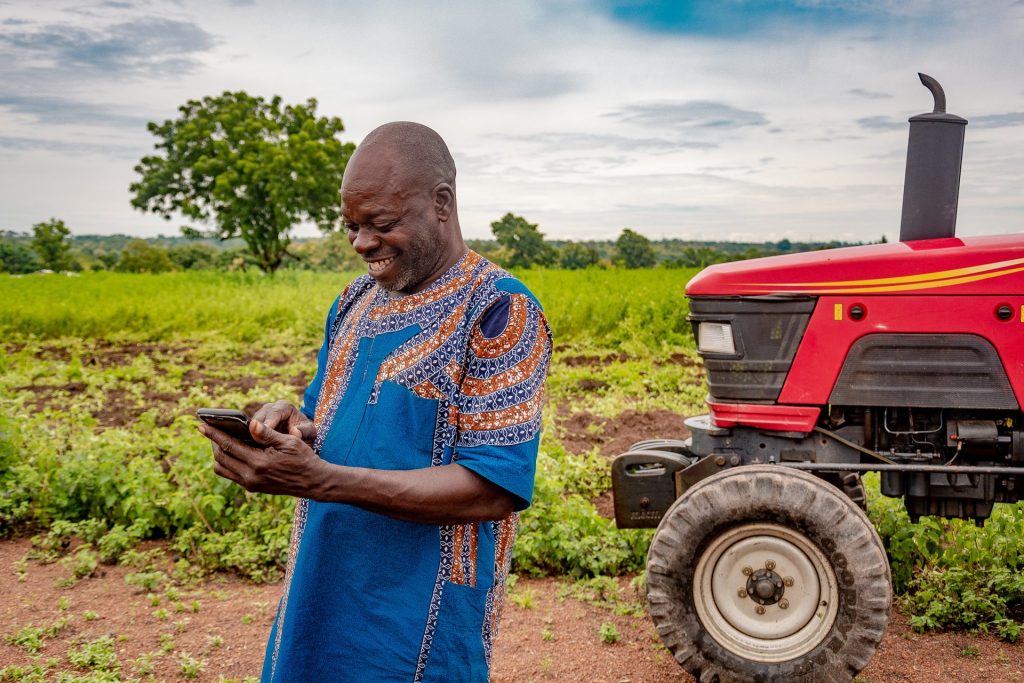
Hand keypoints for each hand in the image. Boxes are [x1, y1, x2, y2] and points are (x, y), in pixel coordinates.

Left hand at [199, 419, 327, 498]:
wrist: (312, 482)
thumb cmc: (303, 458)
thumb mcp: (289, 441)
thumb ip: (267, 434)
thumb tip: (251, 424)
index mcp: (259, 463)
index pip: (228, 446)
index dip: (213, 434)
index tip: (201, 425)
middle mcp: (251, 476)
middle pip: (220, 457)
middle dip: (213, 442)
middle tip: (210, 429)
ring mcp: (250, 484)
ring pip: (222, 468)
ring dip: (218, 453)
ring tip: (221, 440)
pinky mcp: (252, 487)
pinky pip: (231, 474)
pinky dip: (227, 462)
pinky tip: (233, 451)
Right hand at [251, 400, 315, 444]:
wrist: (300, 440)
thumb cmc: (305, 434)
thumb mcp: (309, 433)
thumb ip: (304, 431)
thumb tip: (295, 432)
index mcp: (284, 406)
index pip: (274, 412)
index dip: (269, 423)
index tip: (266, 433)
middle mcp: (271, 408)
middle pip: (260, 416)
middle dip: (258, 428)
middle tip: (256, 441)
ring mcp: (261, 416)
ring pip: (252, 423)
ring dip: (252, 434)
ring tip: (254, 445)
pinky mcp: (255, 425)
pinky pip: (249, 430)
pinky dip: (250, 437)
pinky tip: (251, 447)